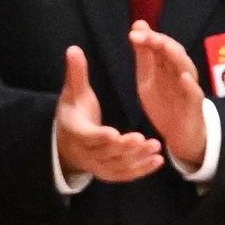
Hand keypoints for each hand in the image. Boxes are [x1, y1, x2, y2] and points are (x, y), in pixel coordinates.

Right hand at [55, 45, 162, 181]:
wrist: (67, 143)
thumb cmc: (74, 113)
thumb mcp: (73, 93)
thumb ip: (76, 74)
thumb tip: (73, 49)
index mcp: (75, 131)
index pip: (87, 136)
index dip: (99, 136)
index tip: (114, 133)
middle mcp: (85, 151)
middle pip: (105, 153)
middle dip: (124, 148)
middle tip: (143, 139)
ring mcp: (96, 165)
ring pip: (117, 165)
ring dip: (136, 159)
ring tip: (155, 147)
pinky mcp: (107, 172)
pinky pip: (124, 175)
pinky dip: (140, 170)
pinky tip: (157, 161)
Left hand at [130, 20, 206, 167]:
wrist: (176, 131)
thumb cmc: (163, 101)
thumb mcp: (147, 77)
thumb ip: (144, 55)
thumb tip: (137, 26)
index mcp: (167, 66)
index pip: (160, 46)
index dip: (148, 37)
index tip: (133, 32)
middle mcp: (179, 72)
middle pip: (172, 53)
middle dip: (158, 42)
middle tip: (141, 34)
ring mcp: (188, 87)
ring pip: (185, 68)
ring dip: (175, 56)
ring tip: (163, 45)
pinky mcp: (193, 104)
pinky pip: (194, 93)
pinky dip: (190, 85)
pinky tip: (183, 77)